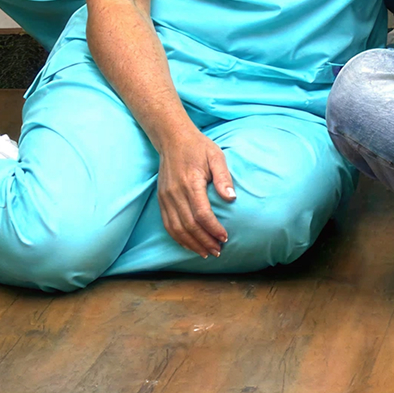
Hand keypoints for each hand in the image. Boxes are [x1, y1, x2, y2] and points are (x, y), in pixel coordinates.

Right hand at [156, 124, 235, 256]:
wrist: (172, 139)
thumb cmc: (199, 147)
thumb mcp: (216, 156)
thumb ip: (224, 177)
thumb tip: (232, 198)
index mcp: (190, 183)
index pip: (201, 213)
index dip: (213, 228)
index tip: (225, 237)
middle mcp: (175, 193)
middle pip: (189, 225)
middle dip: (204, 241)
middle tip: (218, 251)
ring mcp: (166, 198)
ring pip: (176, 229)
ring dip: (191, 244)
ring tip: (206, 252)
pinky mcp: (161, 200)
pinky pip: (168, 224)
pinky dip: (178, 238)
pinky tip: (190, 244)